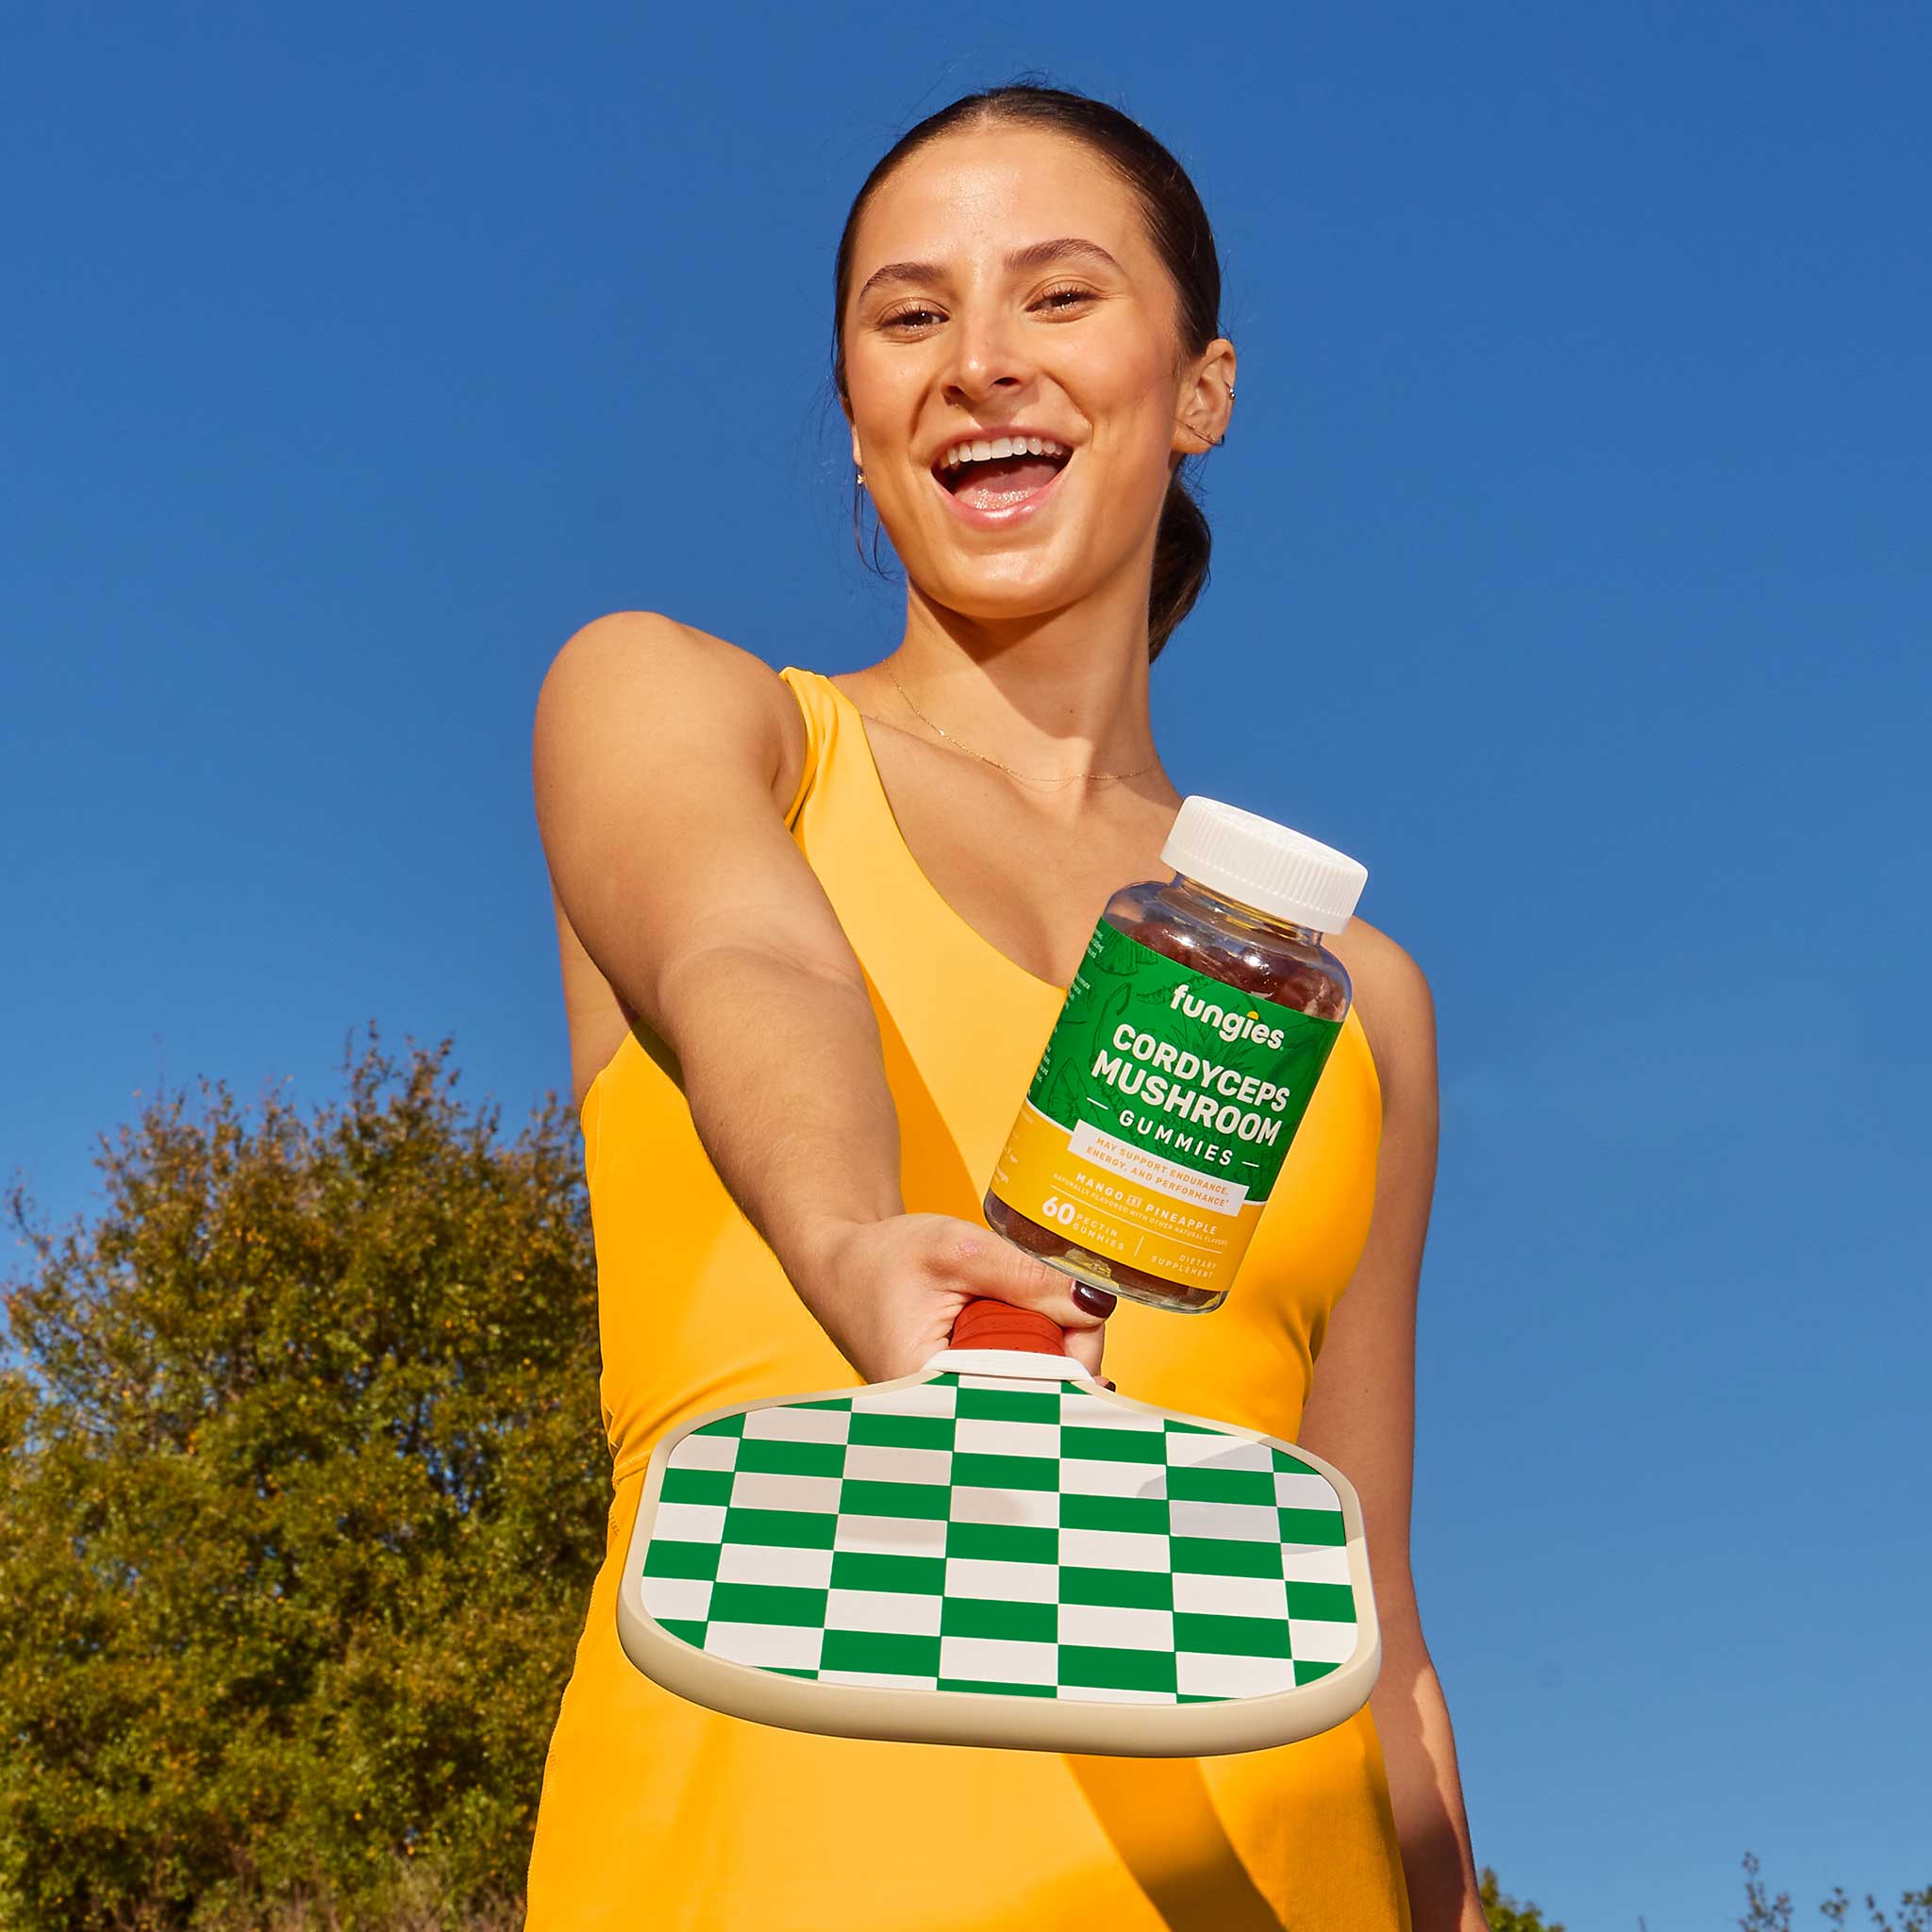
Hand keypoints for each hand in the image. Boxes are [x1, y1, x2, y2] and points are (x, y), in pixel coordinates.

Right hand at [783, 1212, 1113, 1384]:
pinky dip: (1031, 1349)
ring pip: (1030, 1390)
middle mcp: (941, 1415)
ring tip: (1042, 1299)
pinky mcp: (962, 1394)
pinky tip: (1032, 1320)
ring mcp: (952, 1408)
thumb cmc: (882, 1258)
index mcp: (931, 1392)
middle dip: (1068, 1349)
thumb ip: (1022, 1272)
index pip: (1026, 1397)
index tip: (1089, 1316)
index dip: (1072, 1362)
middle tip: (1075, 1297)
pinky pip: (1013, 1382)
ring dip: (1051, 1347)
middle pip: (1036, 1399)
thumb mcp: (954, 1250)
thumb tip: (1092, 1301)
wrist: (841, 1264)